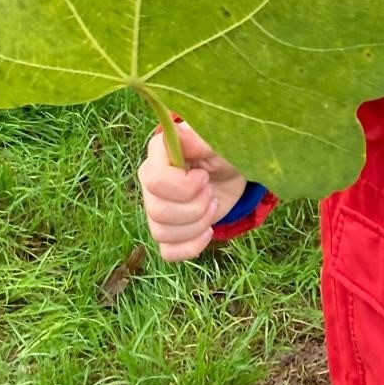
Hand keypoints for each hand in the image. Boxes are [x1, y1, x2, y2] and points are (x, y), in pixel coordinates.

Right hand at [139, 120, 246, 260]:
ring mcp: (156, 208)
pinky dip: (191, 247)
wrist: (233, 171)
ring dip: (196, 225)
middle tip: (211, 192)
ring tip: (212, 207)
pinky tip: (208, 231)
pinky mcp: (170, 230)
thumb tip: (176, 132)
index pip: (155, 181)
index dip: (184, 186)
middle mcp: (149, 182)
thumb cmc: (225, 152)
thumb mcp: (218, 142)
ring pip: (161, 232)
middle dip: (194, 207)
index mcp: (157, 157)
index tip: (203, 177)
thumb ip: (198, 139)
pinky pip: (167, 251)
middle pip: (157, 210)